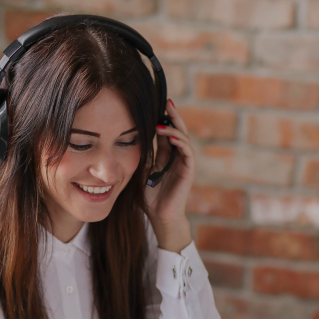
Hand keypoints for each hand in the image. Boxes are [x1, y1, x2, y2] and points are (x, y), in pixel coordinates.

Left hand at [144, 99, 195, 227]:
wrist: (159, 216)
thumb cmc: (150, 198)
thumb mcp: (141, 172)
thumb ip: (141, 157)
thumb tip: (130, 140)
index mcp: (166, 156)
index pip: (166, 133)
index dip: (162, 119)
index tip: (155, 105)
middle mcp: (177, 157)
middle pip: (178, 131)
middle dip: (173, 116)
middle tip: (167, 102)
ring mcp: (184, 163)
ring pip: (184, 138)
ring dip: (174, 129)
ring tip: (162, 122)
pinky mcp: (188, 171)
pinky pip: (188, 153)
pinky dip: (181, 143)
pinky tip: (172, 137)